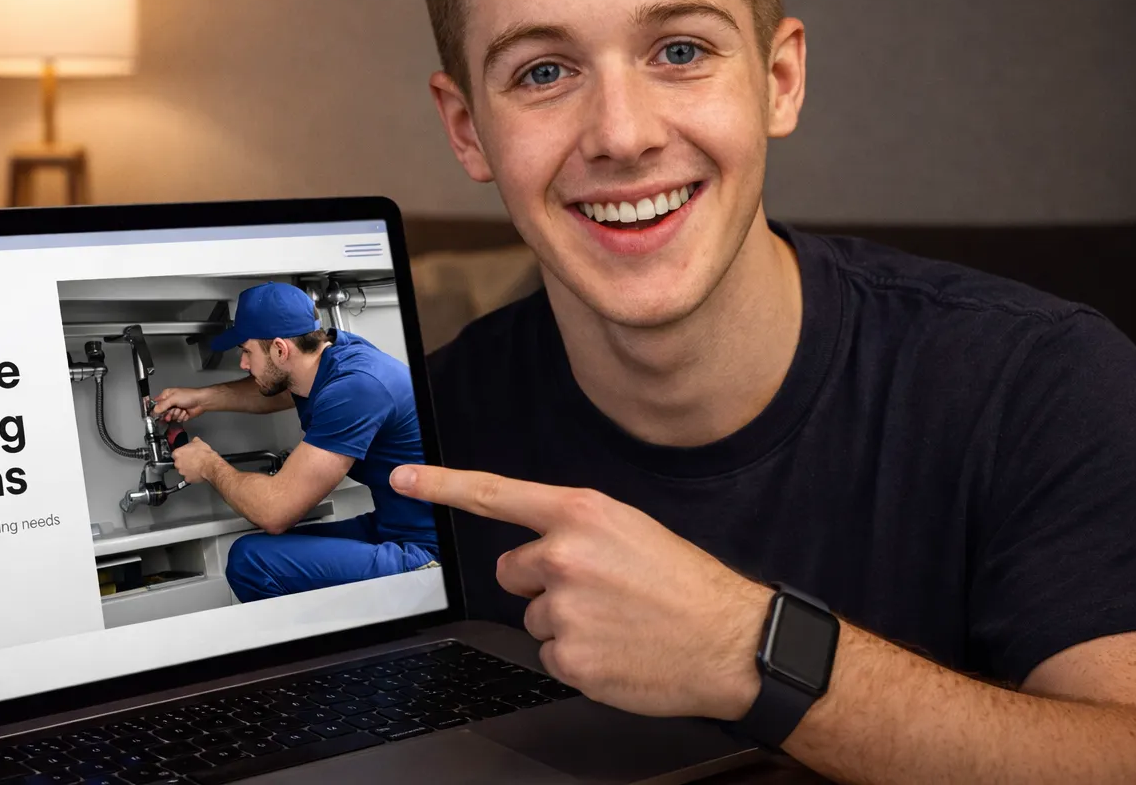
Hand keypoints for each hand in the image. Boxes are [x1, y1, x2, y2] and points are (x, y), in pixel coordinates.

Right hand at [152, 386, 206, 422]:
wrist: (201, 402)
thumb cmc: (189, 396)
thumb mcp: (173, 398)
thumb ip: (163, 405)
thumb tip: (154, 410)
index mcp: (167, 395)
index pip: (156, 403)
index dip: (157, 409)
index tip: (159, 412)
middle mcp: (170, 402)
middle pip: (163, 413)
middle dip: (169, 413)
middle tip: (173, 411)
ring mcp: (175, 409)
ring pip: (170, 417)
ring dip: (177, 415)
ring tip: (182, 409)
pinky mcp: (181, 415)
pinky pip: (177, 420)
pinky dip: (182, 417)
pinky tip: (186, 412)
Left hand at [171, 436, 221, 483]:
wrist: (210, 465)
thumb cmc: (205, 455)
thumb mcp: (199, 442)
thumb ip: (193, 441)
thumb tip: (194, 441)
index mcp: (178, 453)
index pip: (175, 453)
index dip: (182, 453)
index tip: (186, 454)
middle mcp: (178, 463)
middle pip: (178, 463)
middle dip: (184, 462)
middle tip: (192, 460)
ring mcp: (182, 472)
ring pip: (183, 470)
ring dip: (188, 469)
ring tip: (196, 466)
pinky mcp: (188, 479)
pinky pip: (188, 477)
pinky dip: (192, 476)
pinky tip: (197, 472)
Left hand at [389, 464, 769, 719]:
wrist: (731, 641)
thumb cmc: (686, 585)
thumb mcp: (632, 530)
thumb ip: (577, 529)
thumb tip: (541, 543)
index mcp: (581, 513)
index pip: (496, 495)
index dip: (442, 485)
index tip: (403, 479)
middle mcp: (564, 554)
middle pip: (512, 570)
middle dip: (542, 583)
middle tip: (597, 593)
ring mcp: (564, 607)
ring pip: (532, 617)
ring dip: (565, 623)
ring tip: (615, 622)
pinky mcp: (569, 655)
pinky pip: (551, 655)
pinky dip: (578, 658)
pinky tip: (616, 649)